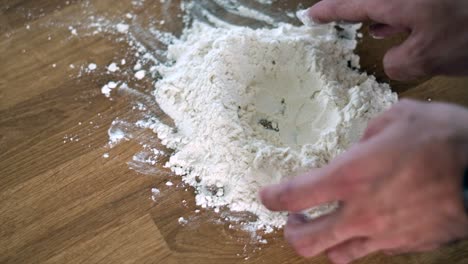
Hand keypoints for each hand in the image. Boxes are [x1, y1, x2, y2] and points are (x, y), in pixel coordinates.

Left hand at [260, 99, 467, 263]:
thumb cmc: (444, 139)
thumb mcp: (399, 117)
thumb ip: (368, 134)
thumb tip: (359, 147)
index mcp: (349, 177)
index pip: (294, 195)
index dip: (273, 197)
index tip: (266, 196)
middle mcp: (359, 213)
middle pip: (305, 242)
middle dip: (292, 232)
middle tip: (296, 217)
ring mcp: (382, 235)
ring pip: (336, 255)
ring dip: (323, 242)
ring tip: (326, 225)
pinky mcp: (405, 246)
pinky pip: (370, 251)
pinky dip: (358, 242)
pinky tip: (366, 226)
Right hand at [303, 0, 467, 80]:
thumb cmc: (467, 35)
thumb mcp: (424, 59)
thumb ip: (397, 62)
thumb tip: (394, 57)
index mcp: (394, 2)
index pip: (350, 4)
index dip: (328, 11)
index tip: (310, 16)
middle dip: (348, 8)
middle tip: (332, 19)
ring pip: (384, 2)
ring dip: (372, 12)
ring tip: (363, 26)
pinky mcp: (431, 3)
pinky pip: (401, 4)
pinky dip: (392, 14)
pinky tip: (390, 28)